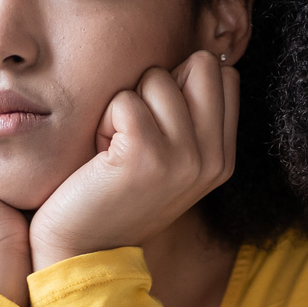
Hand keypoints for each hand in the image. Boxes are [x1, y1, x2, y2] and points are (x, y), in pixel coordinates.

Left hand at [29, 51, 238, 270]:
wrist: (84, 250)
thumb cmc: (114, 193)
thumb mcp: (169, 158)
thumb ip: (189, 116)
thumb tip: (191, 57)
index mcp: (223, 156)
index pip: (223, 74)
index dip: (183, 81)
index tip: (157, 121)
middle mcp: (213, 157)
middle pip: (201, 63)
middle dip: (160, 83)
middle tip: (135, 127)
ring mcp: (185, 157)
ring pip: (157, 78)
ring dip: (126, 104)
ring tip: (114, 146)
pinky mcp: (146, 155)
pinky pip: (124, 99)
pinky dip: (104, 120)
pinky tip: (100, 154)